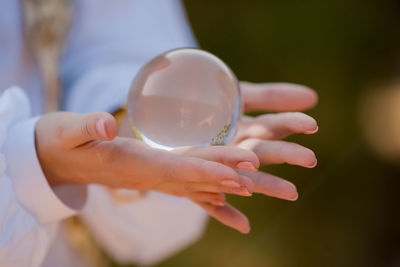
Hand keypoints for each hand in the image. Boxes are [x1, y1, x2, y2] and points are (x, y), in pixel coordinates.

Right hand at [35, 112, 260, 204]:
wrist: (58, 161)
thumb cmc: (60, 142)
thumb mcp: (66, 130)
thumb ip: (86, 127)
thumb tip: (107, 124)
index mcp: (129, 164)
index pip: (172, 169)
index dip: (203, 171)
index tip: (231, 174)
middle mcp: (145, 176)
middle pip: (190, 176)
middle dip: (223, 174)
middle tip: (256, 169)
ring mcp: (149, 178)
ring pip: (191, 182)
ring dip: (221, 182)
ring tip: (251, 182)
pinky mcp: (150, 174)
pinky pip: (183, 186)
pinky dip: (205, 190)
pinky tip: (225, 196)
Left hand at [195, 82, 318, 232]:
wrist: (162, 126)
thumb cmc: (201, 109)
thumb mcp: (234, 98)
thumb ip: (267, 96)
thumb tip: (313, 96)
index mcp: (242, 129)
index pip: (270, 126)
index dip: (290, 123)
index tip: (311, 124)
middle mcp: (235, 151)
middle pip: (262, 151)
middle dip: (286, 154)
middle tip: (310, 158)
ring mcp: (218, 170)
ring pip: (244, 179)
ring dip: (267, 186)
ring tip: (293, 193)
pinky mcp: (195, 185)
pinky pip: (210, 202)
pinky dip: (226, 214)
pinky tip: (244, 227)